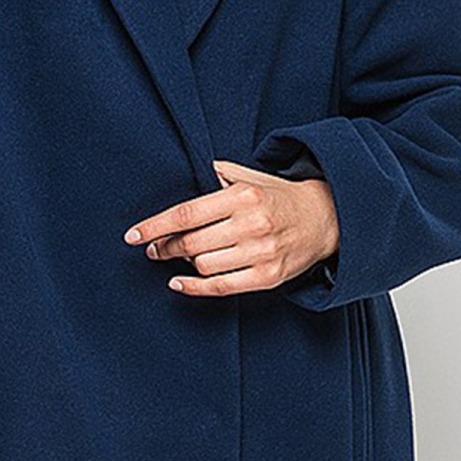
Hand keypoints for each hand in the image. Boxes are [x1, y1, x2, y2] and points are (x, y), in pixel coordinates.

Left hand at [123, 157, 339, 296]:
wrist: (327, 218)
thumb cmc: (280, 197)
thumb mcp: (252, 178)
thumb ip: (221, 175)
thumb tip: (190, 173)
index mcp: (243, 196)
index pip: (187, 213)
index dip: (155, 226)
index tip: (133, 235)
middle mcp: (252, 224)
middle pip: (191, 243)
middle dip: (164, 247)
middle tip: (153, 248)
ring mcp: (261, 253)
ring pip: (203, 265)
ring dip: (182, 263)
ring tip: (176, 257)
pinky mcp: (268, 276)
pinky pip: (221, 286)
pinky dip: (195, 287)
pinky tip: (179, 282)